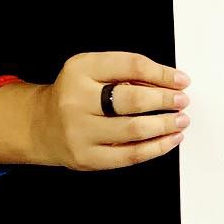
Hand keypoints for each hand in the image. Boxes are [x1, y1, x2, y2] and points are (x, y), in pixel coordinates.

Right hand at [28, 51, 189, 170]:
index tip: (181, 80)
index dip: (162, 74)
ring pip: (133, 130)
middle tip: (182, 100)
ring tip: (180, 120)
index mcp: (81, 69)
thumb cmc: (76, 93)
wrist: (41, 125)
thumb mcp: (93, 70)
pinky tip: (169, 140)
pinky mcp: (86, 157)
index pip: (131, 66)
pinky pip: (129, 155)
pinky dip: (156, 148)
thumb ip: (126, 72)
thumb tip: (170, 83)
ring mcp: (79, 131)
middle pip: (132, 99)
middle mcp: (76, 99)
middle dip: (165, 100)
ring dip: (165, 125)